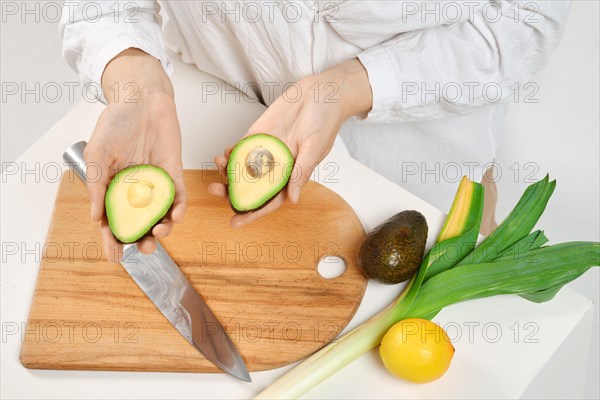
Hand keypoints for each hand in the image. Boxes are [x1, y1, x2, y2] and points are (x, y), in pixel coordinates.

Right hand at [84, 49, 185, 261]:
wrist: (141, 99)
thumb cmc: (116, 122)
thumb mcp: (97, 154)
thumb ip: (97, 186)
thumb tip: (95, 217)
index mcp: (114, 188)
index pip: (113, 220)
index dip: (113, 240)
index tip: (114, 257)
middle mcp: (136, 190)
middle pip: (140, 224)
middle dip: (142, 241)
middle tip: (143, 249)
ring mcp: (156, 184)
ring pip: (161, 216)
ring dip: (161, 230)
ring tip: (158, 234)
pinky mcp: (174, 174)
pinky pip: (179, 198)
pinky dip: (178, 210)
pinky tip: (174, 218)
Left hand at [208, 58, 371, 226]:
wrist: (322, 93)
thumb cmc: (326, 121)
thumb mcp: (316, 148)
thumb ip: (301, 172)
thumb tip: (292, 199)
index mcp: (292, 175)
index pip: (270, 200)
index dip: (252, 213)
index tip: (235, 222)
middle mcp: (278, 166)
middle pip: (250, 187)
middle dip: (231, 192)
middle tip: (215, 191)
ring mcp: (267, 150)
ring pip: (242, 168)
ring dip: (227, 171)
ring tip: (217, 166)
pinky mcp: (260, 134)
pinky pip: (242, 148)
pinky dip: (231, 152)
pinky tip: (223, 154)